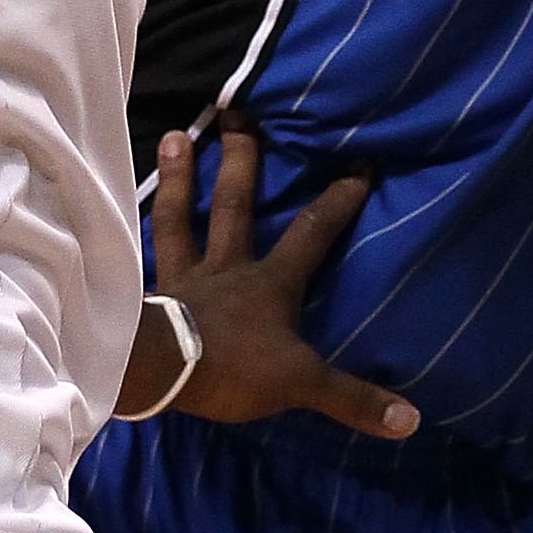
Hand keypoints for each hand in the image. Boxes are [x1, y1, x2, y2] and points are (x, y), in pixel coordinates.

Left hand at [150, 128, 419, 438]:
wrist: (161, 370)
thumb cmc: (232, 367)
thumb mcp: (301, 383)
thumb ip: (352, 399)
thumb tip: (411, 420)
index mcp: (270, 283)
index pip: (312, 233)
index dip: (338, 200)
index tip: (359, 163)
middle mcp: (227, 266)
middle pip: (236, 203)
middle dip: (242, 159)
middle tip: (238, 112)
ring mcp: (184, 275)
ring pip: (182, 216)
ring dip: (180, 176)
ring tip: (177, 134)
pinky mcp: (149, 292)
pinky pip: (145, 251)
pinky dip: (137, 229)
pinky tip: (121, 206)